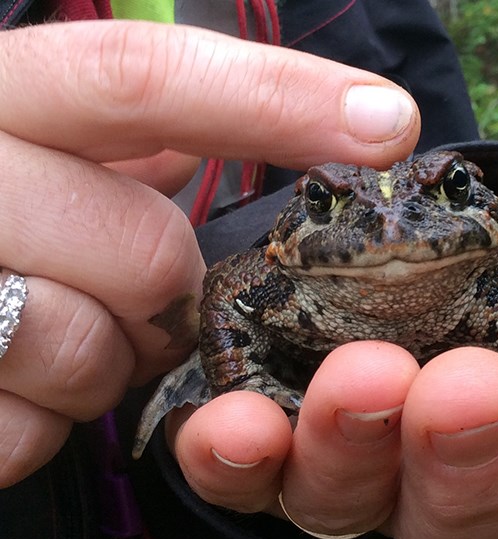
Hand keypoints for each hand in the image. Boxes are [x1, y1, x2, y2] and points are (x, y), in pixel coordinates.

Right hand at [0, 20, 419, 486]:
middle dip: (167, 292)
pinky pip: (27, 430)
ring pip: (85, 351)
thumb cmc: (2, 198)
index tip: (389, 124)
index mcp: (10, 95)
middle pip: (145, 251)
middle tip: (140, 294)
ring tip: (72, 328)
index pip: (146, 80)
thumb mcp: (58, 132)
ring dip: (106, 357)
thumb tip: (280, 109)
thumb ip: (146, 115)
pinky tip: (24, 381)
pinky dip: (45, 419)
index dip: (276, 101)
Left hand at [168, 209, 497, 538]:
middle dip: (470, 460)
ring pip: (348, 504)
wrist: (347, 251)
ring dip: (357, 448)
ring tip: (365, 377)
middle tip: (474, 387)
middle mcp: (424, 485)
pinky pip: (242, 474)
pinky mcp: (257, 454)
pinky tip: (235, 422)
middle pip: (459, 520)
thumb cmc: (455, 267)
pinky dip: (239, 456)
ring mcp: (338, 478)